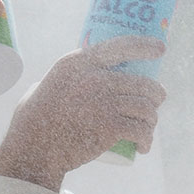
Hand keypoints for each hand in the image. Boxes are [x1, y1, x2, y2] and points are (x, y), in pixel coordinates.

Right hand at [0, 36, 166, 191]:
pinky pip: (141, 130)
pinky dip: (146, 140)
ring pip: (146, 107)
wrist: (33, 147)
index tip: (160, 49)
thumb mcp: (47, 84)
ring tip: (147, 129)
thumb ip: (65, 77)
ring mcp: (104, 102)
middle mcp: (94, 78)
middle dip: (155, 95)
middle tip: (154, 105)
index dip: (146, 46)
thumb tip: (78, 73)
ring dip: (152, 120)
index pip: (122, 46)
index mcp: (79, 62)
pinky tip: (144, 146)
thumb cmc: (35, 118)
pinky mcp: (110, 127)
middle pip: (142, 82)